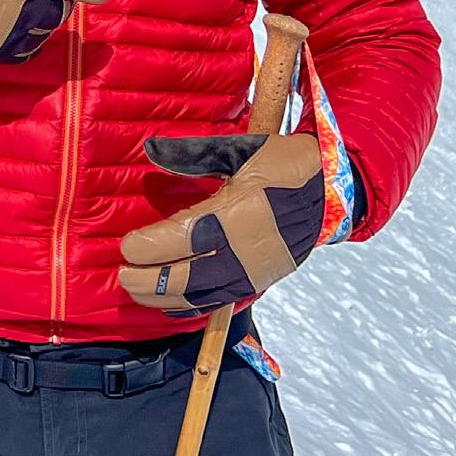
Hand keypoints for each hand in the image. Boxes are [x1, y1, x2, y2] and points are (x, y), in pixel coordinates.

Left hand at [119, 134, 323, 315]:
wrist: (333, 192)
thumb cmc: (284, 165)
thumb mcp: (240, 150)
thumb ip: (193, 154)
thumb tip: (151, 150)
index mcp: (237, 213)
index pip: (183, 237)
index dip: (150, 246)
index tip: (126, 247)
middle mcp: (244, 250)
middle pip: (186, 277)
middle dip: (149, 280)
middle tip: (122, 274)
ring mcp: (253, 271)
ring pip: (201, 296)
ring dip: (165, 298)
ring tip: (137, 291)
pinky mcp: (261, 282)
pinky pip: (220, 301)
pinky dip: (191, 306)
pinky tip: (171, 304)